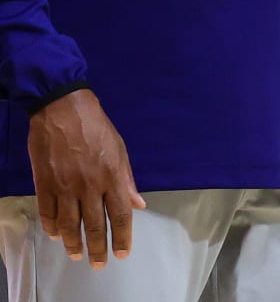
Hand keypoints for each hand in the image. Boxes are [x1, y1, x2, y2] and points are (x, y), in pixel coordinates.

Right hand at [28, 90, 145, 267]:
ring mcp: (66, 186)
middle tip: (99, 265)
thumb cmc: (96, 126)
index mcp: (112, 175)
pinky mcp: (45, 184)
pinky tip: (57, 236)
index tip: (122, 253)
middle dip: (99, 248)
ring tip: (78, 255)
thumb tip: (138, 204)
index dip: (122, 237)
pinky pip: (48, 213)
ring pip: (70, 225)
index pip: (120, 214)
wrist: (63, 109)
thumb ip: (127, 179)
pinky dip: (52, 228)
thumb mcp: (120, 148)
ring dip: (74, 244)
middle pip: (95, 225)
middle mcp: (90, 185)